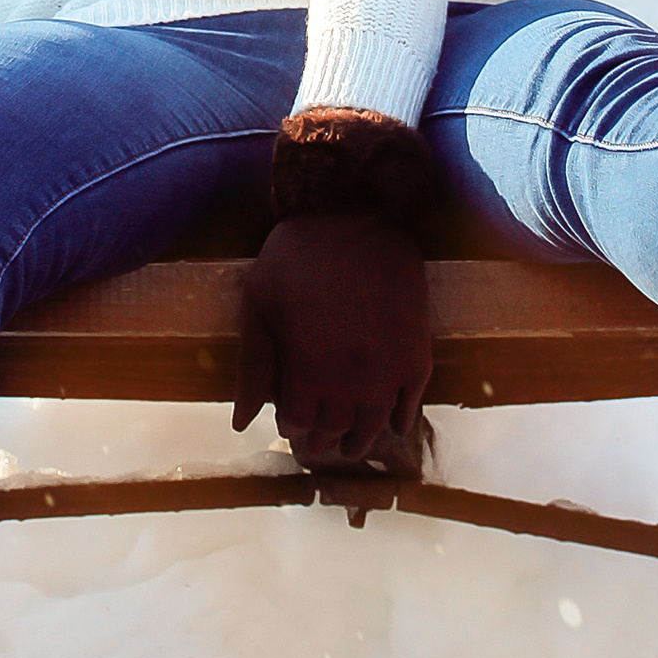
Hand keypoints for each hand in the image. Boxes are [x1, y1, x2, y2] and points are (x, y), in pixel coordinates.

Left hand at [230, 212, 433, 476]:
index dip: (290, 425)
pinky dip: (402, 419)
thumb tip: (241, 424)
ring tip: (350, 443)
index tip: (289, 419)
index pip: (296, 423)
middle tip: (316, 437)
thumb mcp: (259, 304)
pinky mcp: (416, 352)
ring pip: (372, 425)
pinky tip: (394, 426)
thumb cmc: (297, 255)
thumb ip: (252, 366)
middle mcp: (349, 382)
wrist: (358, 215)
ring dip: (358, 439)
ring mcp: (387, 370)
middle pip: (334, 430)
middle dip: (321, 436)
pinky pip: (412, 402)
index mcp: (306, 373)